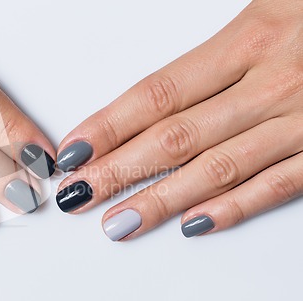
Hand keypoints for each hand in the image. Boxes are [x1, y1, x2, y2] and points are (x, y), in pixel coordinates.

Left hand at [55, 0, 301, 240]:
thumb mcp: (268, 11)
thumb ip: (212, 57)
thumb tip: (151, 102)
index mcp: (249, 40)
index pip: (156, 94)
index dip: (109, 126)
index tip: (75, 152)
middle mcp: (272, 84)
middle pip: (175, 137)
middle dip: (119, 171)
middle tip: (79, 195)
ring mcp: (302, 121)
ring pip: (217, 169)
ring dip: (161, 200)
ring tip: (119, 221)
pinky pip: (277, 186)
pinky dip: (233, 207)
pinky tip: (194, 224)